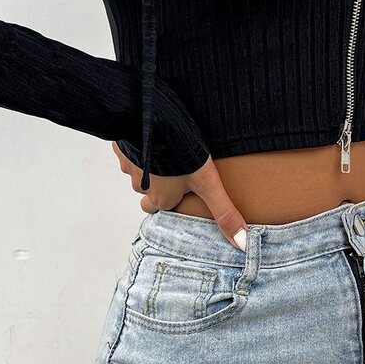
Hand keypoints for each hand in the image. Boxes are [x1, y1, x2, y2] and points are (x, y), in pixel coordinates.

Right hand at [111, 144, 249, 252]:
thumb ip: (224, 212)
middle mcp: (141, 186)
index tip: (180, 195)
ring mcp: (129, 165)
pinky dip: (141, 144)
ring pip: (139, 170)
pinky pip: (130, 149)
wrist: (153, 119)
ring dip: (150, 163)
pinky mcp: (123, 144)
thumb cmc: (181, 154)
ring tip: (170, 150)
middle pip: (148, 191)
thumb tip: (241, 244)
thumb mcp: (208, 183)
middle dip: (159, 183)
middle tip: (176, 171)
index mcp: (160, 198)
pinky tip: (156, 135)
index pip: (158, 209)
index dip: (169, 202)